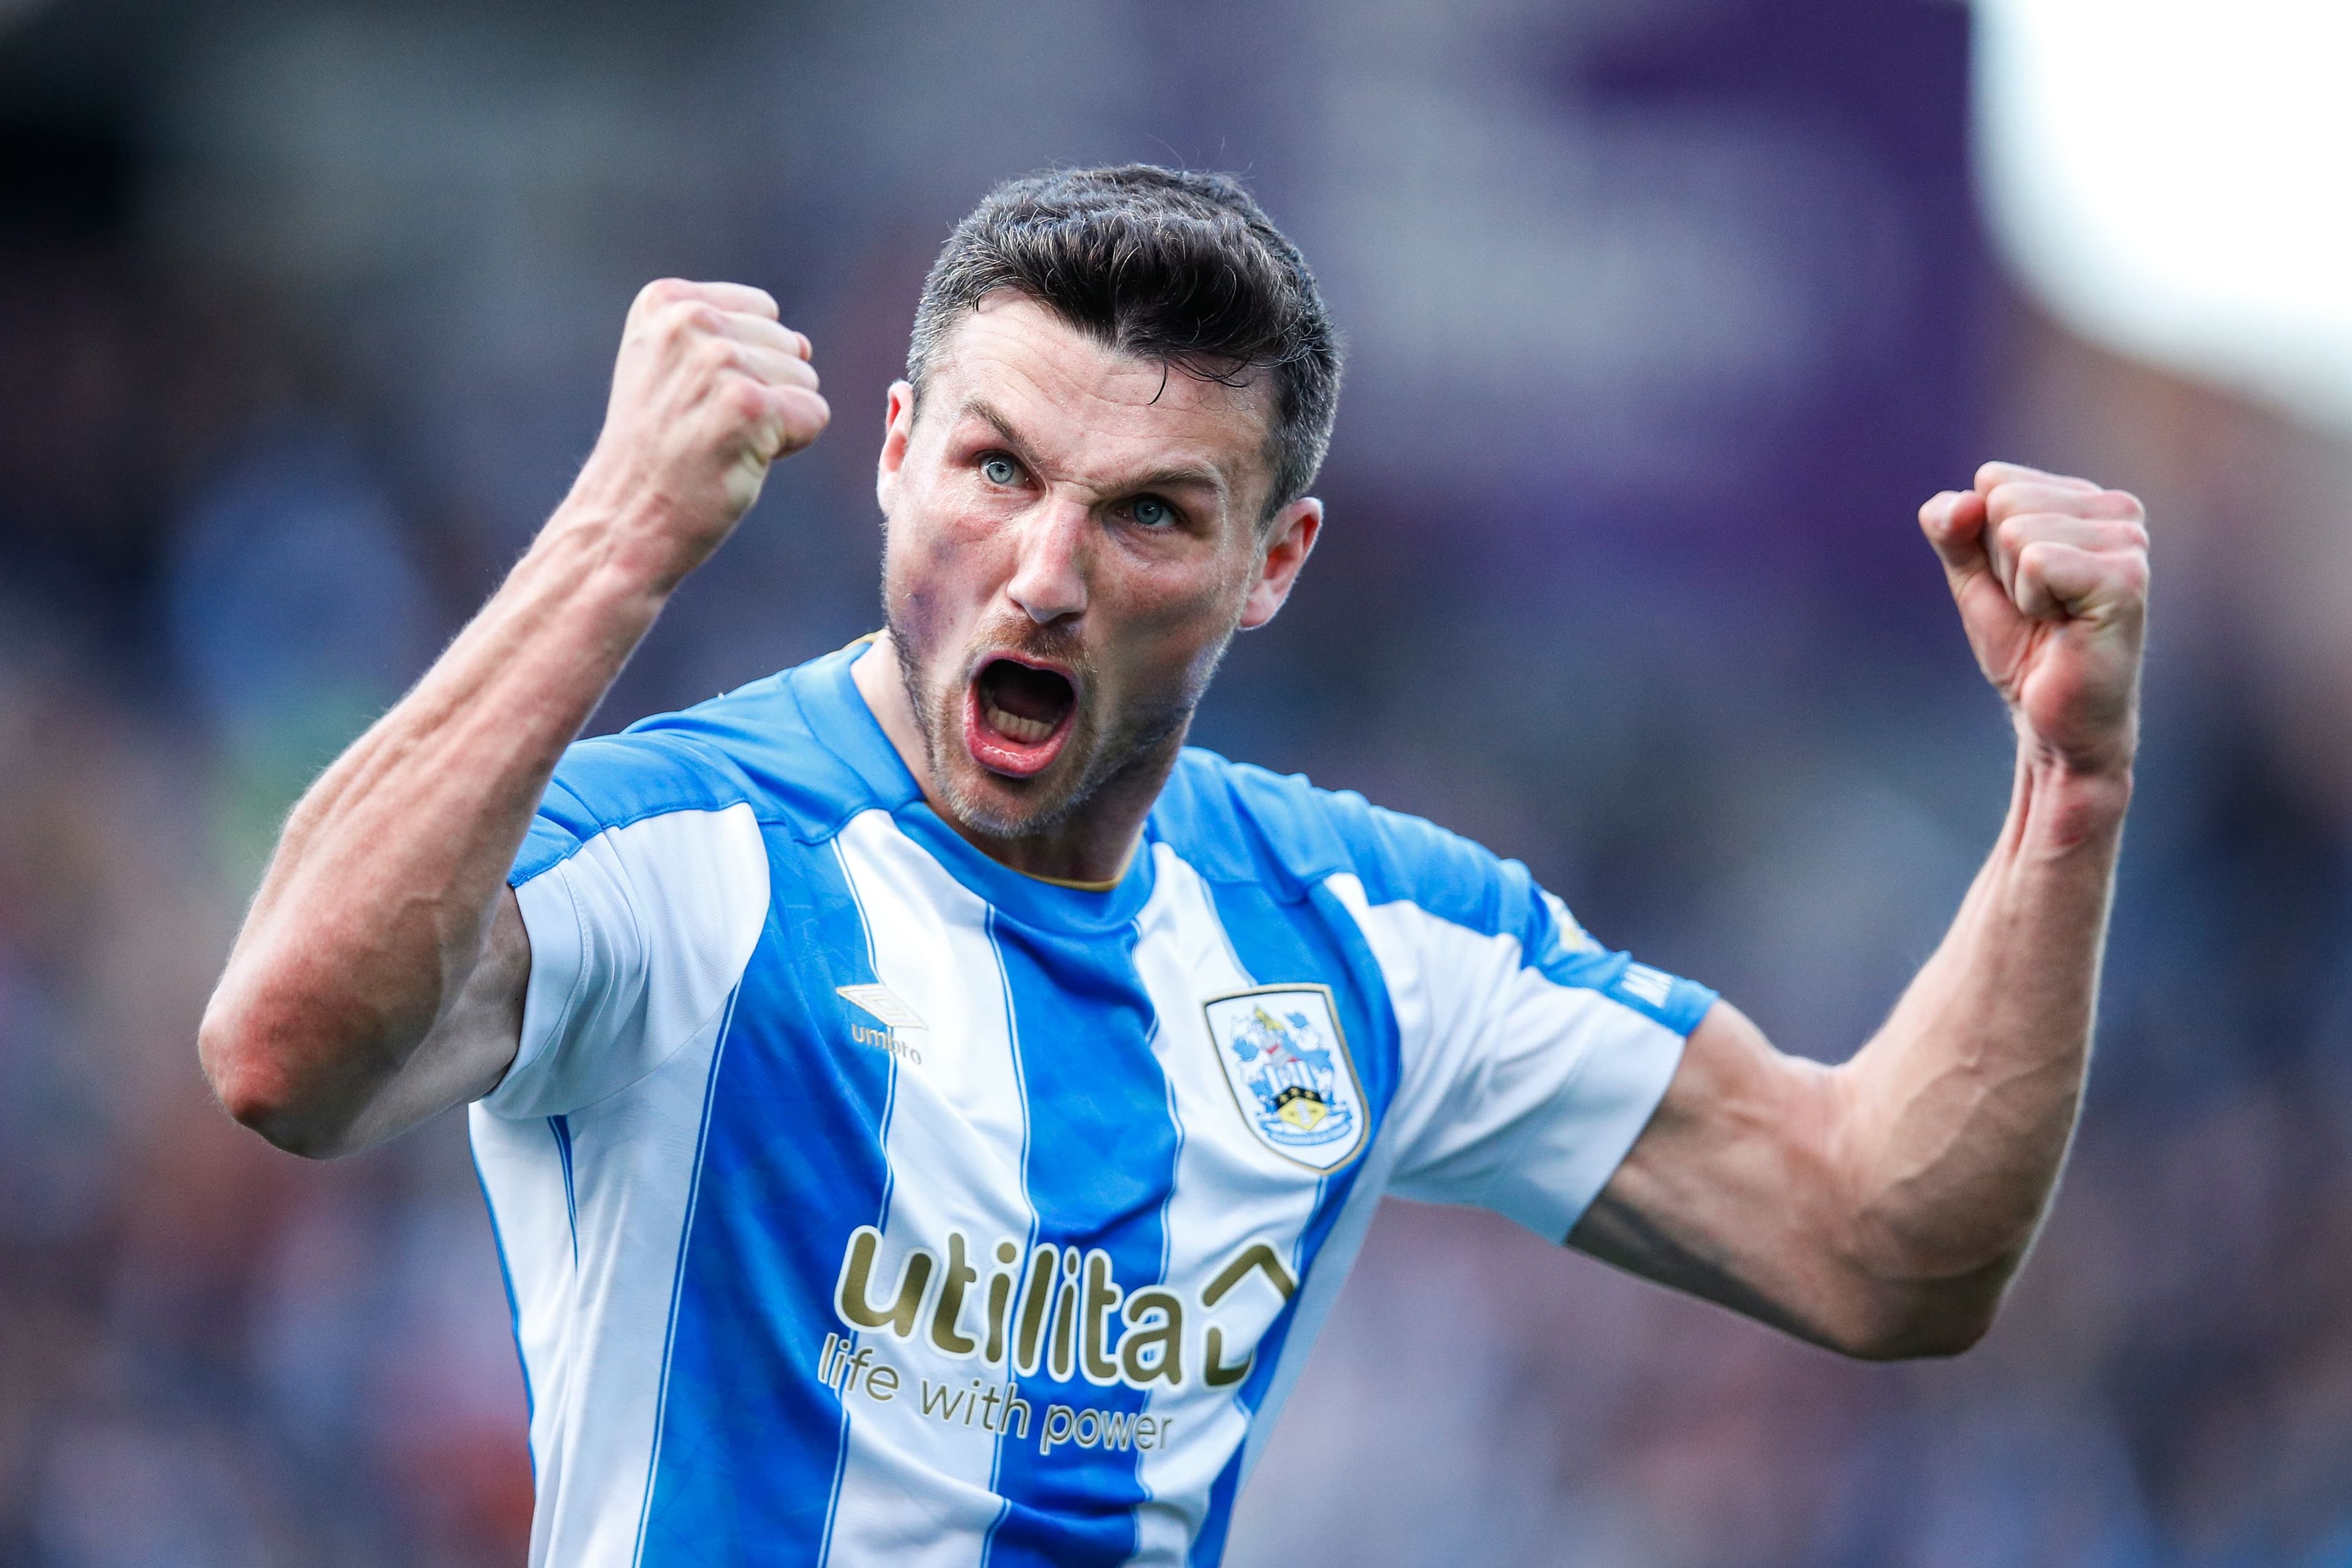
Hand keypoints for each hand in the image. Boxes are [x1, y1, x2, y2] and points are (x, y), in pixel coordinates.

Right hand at [568, 278, 830, 589]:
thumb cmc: (658, 450)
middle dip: (765, 390)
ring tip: (719, 441)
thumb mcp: (672, 367)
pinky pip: (814, 415)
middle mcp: (690, 320)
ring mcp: (718, 360)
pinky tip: (738, 458)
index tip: (698, 398)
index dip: (747, 363)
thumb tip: (805, 342)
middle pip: (790, 344)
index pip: (763, 311)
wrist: (625, 517)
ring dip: (775, 420)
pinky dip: (789, 444)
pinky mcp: (747, 404)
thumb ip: (731, 337)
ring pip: (806, 379)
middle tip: (708, 426)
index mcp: (667, 300)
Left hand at [1920, 461, 2148, 777]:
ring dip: (2017, 587)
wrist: (2051, 717)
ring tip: (2054, 616)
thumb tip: (1962, 501)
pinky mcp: (2126, 578)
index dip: (1983, 541)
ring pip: (2016, 531)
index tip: (2020, 583)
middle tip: (2037, 607)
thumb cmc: (2024, 644)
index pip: (1993, 480)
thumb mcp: (1971, 576)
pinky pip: (2037, 562)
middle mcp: (2118, 510)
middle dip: (1998, 564)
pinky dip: (2032, 601)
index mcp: (2085, 498)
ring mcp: (2129, 542)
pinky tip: (2066, 624)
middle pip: (2002, 501)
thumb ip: (1950, 528)